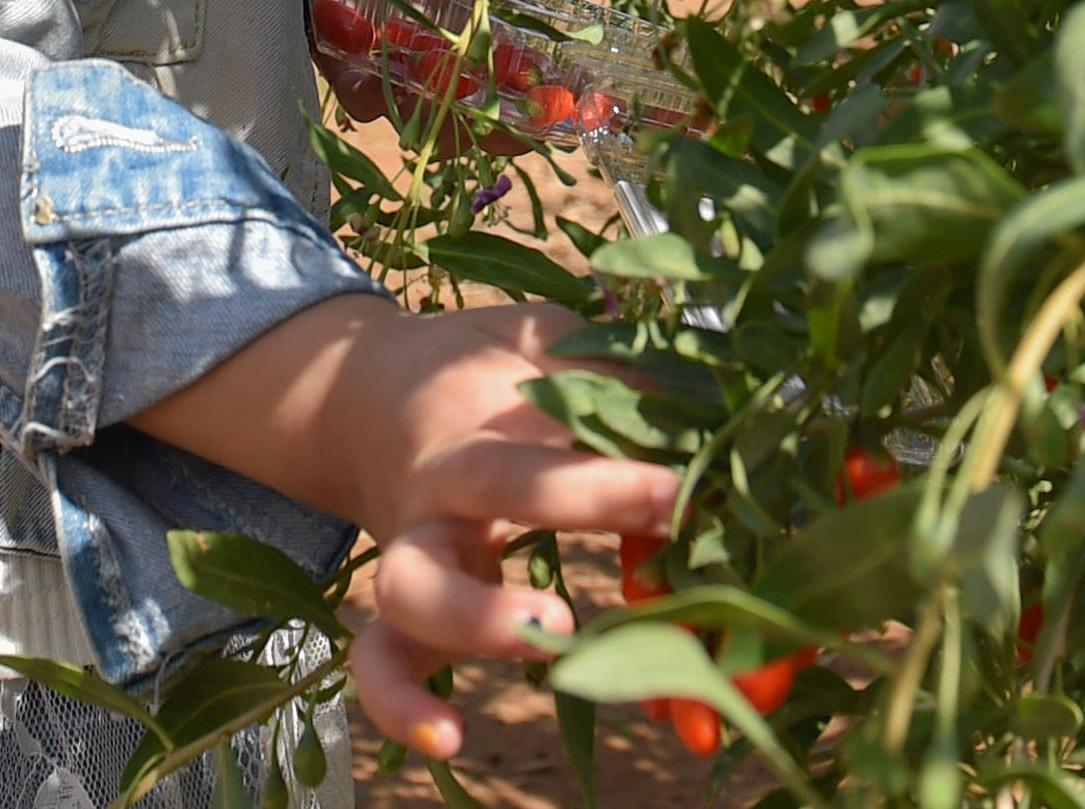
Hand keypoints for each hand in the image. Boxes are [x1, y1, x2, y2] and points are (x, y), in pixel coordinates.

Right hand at [134, 296, 676, 763]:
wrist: (374, 385)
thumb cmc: (493, 365)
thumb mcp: (551, 343)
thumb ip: (617, 376)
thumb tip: (710, 417)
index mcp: (474, 432)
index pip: (528, 466)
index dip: (602, 489)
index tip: (680, 500)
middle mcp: (438, 495)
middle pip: (458, 529)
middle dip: (513, 569)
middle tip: (572, 611)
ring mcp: (414, 552)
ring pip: (409, 599)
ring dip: (474, 629)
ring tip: (549, 644)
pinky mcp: (405, 607)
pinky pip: (381, 659)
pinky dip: (402, 704)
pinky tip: (451, 742)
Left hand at [306, 0, 537, 140]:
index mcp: (472, 48)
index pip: (511, 97)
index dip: (533, 117)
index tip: (551, 117)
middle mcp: (437, 76)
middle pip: (470, 127)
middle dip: (488, 133)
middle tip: (499, 124)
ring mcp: (396, 84)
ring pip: (418, 125)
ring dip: (431, 117)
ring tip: (436, 97)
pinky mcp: (351, 80)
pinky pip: (363, 102)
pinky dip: (373, 95)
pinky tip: (377, 81)